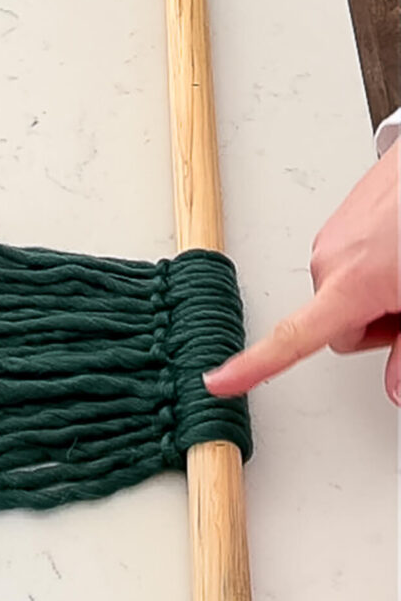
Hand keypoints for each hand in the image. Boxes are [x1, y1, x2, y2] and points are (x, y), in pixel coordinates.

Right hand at [204, 139, 399, 401]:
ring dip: (378, 291)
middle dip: (373, 325)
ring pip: (344, 290)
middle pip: (335, 324)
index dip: (253, 366)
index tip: (219, 381)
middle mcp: (330, 259)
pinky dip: (379, 262)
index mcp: (349, 284)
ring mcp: (336, 233)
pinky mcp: (347, 213)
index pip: (290, 339)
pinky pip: (352, 258)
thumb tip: (397, 387)